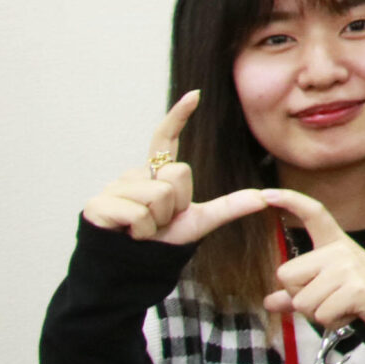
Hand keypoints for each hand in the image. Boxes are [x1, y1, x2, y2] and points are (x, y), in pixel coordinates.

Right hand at [80, 92, 267, 244]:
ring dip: (158, 221)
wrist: (132, 269)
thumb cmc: (162, 242)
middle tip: (159, 221)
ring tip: (144, 229)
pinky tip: (129, 235)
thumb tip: (266, 197)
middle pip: (176, 175)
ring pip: (158, 196)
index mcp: (157, 173)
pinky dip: (141, 231)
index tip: (196, 94)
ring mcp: (114, 187)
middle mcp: (134, 174)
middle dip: (175, 205)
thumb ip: (229, 207)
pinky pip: (137, 214)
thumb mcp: (200, 222)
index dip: (179, 116)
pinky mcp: (98, 205)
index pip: (166, 138)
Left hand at [262, 190, 364, 328]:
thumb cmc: (358, 293)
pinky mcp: (356, 287)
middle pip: (287, 277)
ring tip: (340, 306)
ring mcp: (348, 266)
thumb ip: (297, 293)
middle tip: (327, 297)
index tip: (268, 193)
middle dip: (300, 297)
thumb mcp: (327, 288)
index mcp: (333, 243)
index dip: (290, 201)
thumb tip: (268, 302)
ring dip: (316, 313)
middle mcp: (339, 249)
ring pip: (302, 301)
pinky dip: (330, 321)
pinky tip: (348, 312)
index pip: (313, 213)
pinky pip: (321, 314)